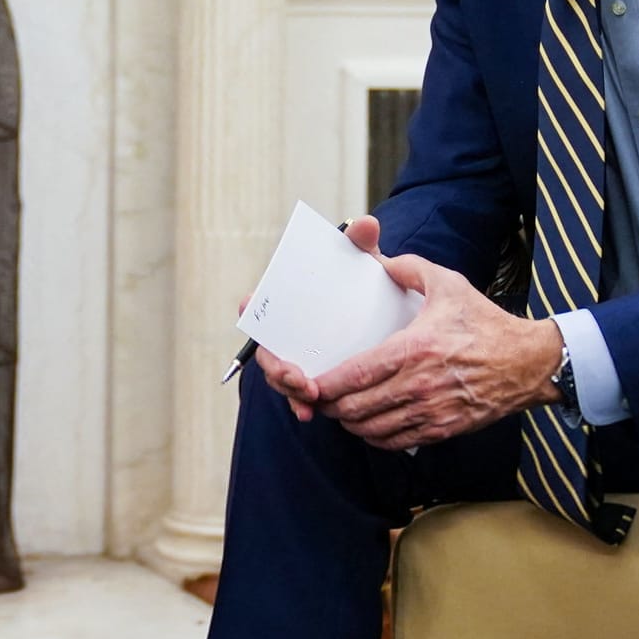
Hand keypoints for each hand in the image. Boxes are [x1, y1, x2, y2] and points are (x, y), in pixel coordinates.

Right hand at [254, 216, 384, 422]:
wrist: (389, 320)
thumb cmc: (367, 288)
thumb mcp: (365, 268)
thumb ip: (360, 246)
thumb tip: (366, 224)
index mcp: (292, 301)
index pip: (261, 301)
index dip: (251, 304)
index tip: (249, 305)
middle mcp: (288, 332)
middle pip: (267, 348)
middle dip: (275, 366)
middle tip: (296, 375)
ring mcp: (298, 357)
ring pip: (281, 377)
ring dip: (289, 390)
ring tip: (309, 396)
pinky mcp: (312, 380)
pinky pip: (299, 397)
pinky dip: (302, 405)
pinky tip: (311, 414)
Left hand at [309, 252, 562, 450]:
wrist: (530, 363)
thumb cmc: (486, 323)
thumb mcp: (448, 284)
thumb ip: (409, 269)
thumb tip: (381, 260)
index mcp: (415, 349)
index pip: (358, 374)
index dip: (327, 385)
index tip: (311, 385)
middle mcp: (420, 385)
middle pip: (358, 408)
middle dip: (331, 407)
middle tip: (318, 399)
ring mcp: (432, 412)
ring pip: (374, 430)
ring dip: (350, 423)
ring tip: (340, 411)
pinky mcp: (444, 430)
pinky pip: (398, 442)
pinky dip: (376, 438)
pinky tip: (368, 426)